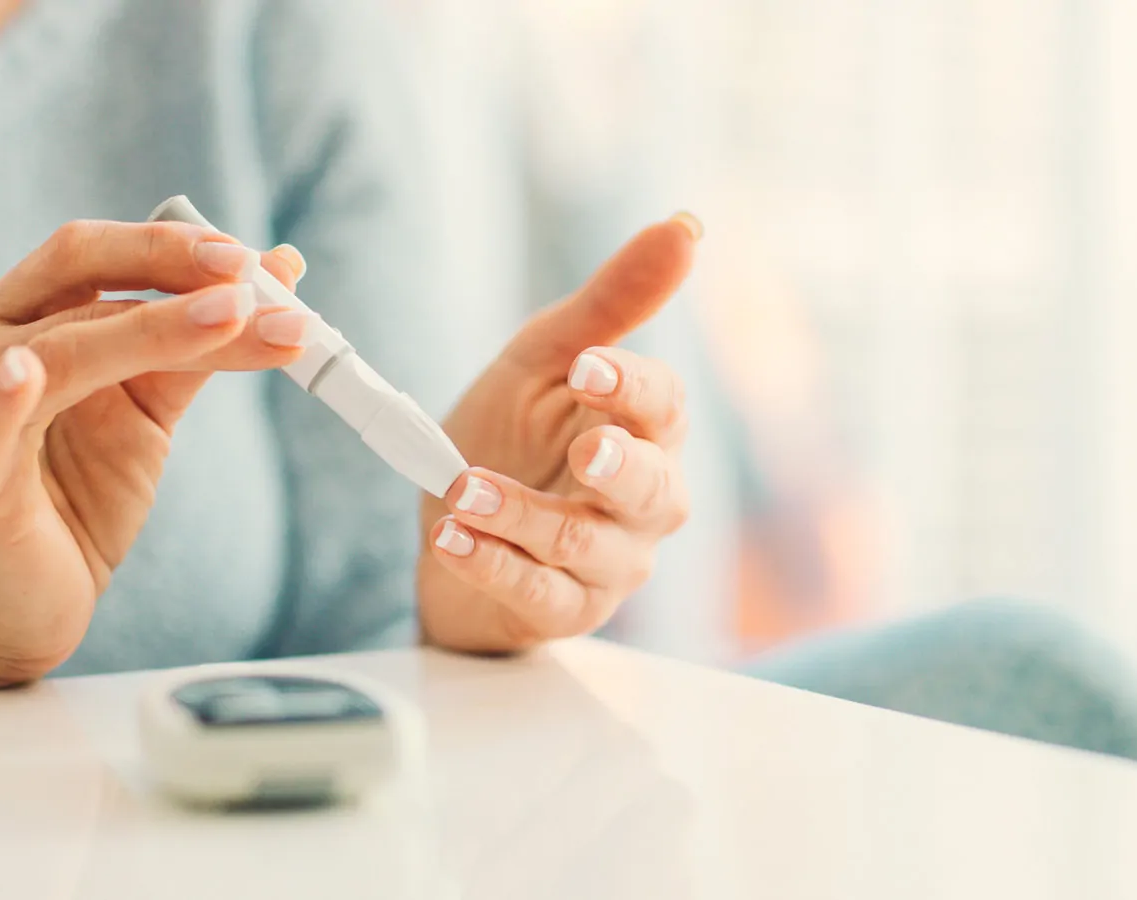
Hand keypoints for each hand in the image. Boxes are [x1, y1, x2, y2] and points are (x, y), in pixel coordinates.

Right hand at [0, 221, 307, 688]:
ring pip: (65, 350)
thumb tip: (280, 275)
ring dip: (155, 330)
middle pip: (78, 282)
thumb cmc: (74, 500)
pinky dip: (6, 396)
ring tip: (233, 319)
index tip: (248, 258)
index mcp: (15, 318)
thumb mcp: (147, 413)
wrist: (17, 611)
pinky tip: (27, 373)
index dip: (168, 245)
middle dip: (169, 270)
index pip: (89, 254)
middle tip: (247, 279)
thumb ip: (200, 347)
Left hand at [419, 214, 701, 652]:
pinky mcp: (560, 608)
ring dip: (525, 516)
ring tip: (465, 489)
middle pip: (656, 490)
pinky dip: (491, 565)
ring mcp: (608, 564)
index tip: (587, 366)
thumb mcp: (547, 359)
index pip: (664, 408)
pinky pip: (536, 592)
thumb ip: (611, 302)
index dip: (631, 387)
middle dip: (620, 469)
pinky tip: (451, 540)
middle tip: (585, 450)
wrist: (454, 526)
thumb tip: (685, 224)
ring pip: (586, 546)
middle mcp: (644, 502)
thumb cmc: (514, 436)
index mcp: (647, 432)